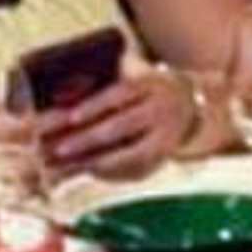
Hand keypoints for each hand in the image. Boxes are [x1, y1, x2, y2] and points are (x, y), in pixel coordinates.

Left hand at [36, 66, 189, 178]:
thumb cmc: (146, 89)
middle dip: (89, 139)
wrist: (191, 104)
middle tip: (61, 149)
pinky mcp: (164, 155)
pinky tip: (92, 171)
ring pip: (132, 154)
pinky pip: (139, 168)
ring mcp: (166, 135)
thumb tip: (63, 105)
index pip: (119, 94)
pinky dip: (114, 172)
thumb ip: (102, 86)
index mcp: (149, 85)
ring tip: (74, 165)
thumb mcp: (133, 78)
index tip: (71, 117)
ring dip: (101, 162)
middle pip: (122, 125)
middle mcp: (160, 109)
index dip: (94, 106)